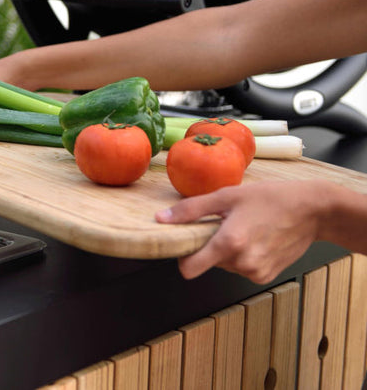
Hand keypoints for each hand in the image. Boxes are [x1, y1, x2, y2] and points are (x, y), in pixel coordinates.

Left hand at [155, 180, 328, 283]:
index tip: (186, 244)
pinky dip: (244, 256)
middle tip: (228, 224)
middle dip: (211, 246)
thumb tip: (160, 219)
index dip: (183, 258)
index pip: (190, 269)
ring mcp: (255, 272)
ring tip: (247, 229)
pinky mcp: (266, 276)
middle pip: (208, 262)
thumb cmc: (270, 198)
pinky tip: (258, 239)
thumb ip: (190, 210)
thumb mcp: (227, 196)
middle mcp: (242, 263)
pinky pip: (242, 268)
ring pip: (225, 265)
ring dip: (229, 250)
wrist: (312, 211)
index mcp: (230, 243)